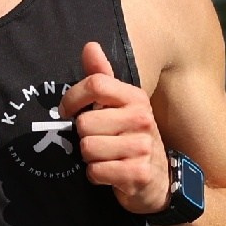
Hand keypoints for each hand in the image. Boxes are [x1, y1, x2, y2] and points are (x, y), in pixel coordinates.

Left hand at [57, 41, 168, 213]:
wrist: (159, 179)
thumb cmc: (130, 137)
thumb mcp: (119, 106)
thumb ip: (102, 77)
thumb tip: (89, 45)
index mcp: (135, 97)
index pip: (95, 84)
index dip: (72, 98)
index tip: (66, 111)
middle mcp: (142, 118)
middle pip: (84, 122)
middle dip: (84, 136)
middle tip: (99, 141)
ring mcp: (143, 147)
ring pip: (88, 148)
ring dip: (90, 158)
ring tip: (106, 157)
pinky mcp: (139, 174)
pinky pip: (96, 171)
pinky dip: (96, 176)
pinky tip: (110, 173)